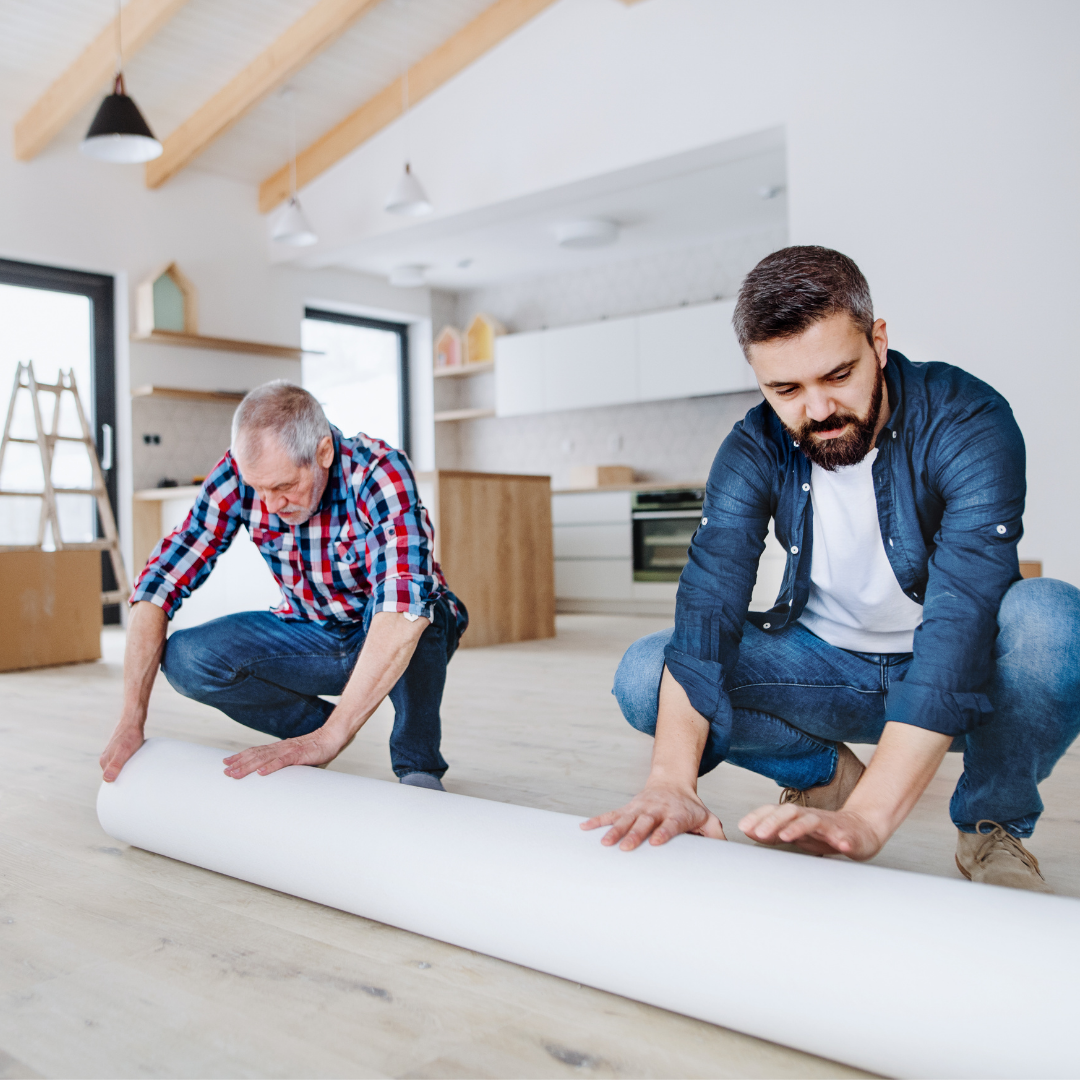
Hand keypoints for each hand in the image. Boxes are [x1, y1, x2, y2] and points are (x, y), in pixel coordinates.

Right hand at [100, 722, 144, 781]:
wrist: (133, 721)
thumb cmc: (130, 736)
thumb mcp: (124, 752)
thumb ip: (115, 765)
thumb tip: (107, 779)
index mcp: (104, 762)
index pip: (108, 780)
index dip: (118, 785)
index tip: (127, 790)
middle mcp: (106, 758)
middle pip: (113, 775)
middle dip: (122, 779)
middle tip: (134, 784)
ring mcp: (112, 754)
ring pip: (118, 768)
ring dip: (125, 772)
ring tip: (136, 775)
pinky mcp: (119, 750)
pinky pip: (122, 762)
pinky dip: (128, 765)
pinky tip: (135, 765)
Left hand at [222, 725, 347, 778]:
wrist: (332, 738)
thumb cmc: (315, 750)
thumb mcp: (297, 759)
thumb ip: (286, 766)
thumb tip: (278, 778)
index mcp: (279, 748)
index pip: (256, 752)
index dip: (241, 757)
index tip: (227, 763)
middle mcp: (280, 748)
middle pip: (255, 755)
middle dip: (239, 763)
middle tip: (225, 771)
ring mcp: (289, 751)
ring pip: (264, 758)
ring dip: (248, 766)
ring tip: (235, 773)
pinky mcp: (299, 755)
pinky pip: (283, 762)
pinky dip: (271, 767)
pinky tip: (261, 773)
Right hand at [581, 783, 725, 850]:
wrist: (672, 782)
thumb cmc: (690, 807)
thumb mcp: (707, 818)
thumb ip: (715, 835)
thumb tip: (727, 855)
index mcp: (677, 813)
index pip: (671, 824)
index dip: (663, 832)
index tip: (655, 842)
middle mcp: (657, 809)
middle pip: (645, 822)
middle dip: (635, 834)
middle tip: (626, 847)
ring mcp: (641, 808)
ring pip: (626, 819)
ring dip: (614, 830)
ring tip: (604, 843)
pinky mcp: (629, 808)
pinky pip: (611, 814)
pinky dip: (598, 820)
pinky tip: (584, 827)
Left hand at [739, 803, 884, 859]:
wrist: (861, 829)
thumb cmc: (825, 832)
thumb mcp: (795, 832)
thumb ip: (773, 831)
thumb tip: (748, 829)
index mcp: (797, 817)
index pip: (774, 810)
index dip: (758, 816)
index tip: (743, 826)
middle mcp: (811, 817)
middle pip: (790, 812)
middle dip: (773, 821)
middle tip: (759, 833)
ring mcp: (830, 825)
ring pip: (813, 821)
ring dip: (798, 827)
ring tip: (786, 836)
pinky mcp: (848, 835)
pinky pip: (845, 836)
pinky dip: (842, 840)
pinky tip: (840, 844)